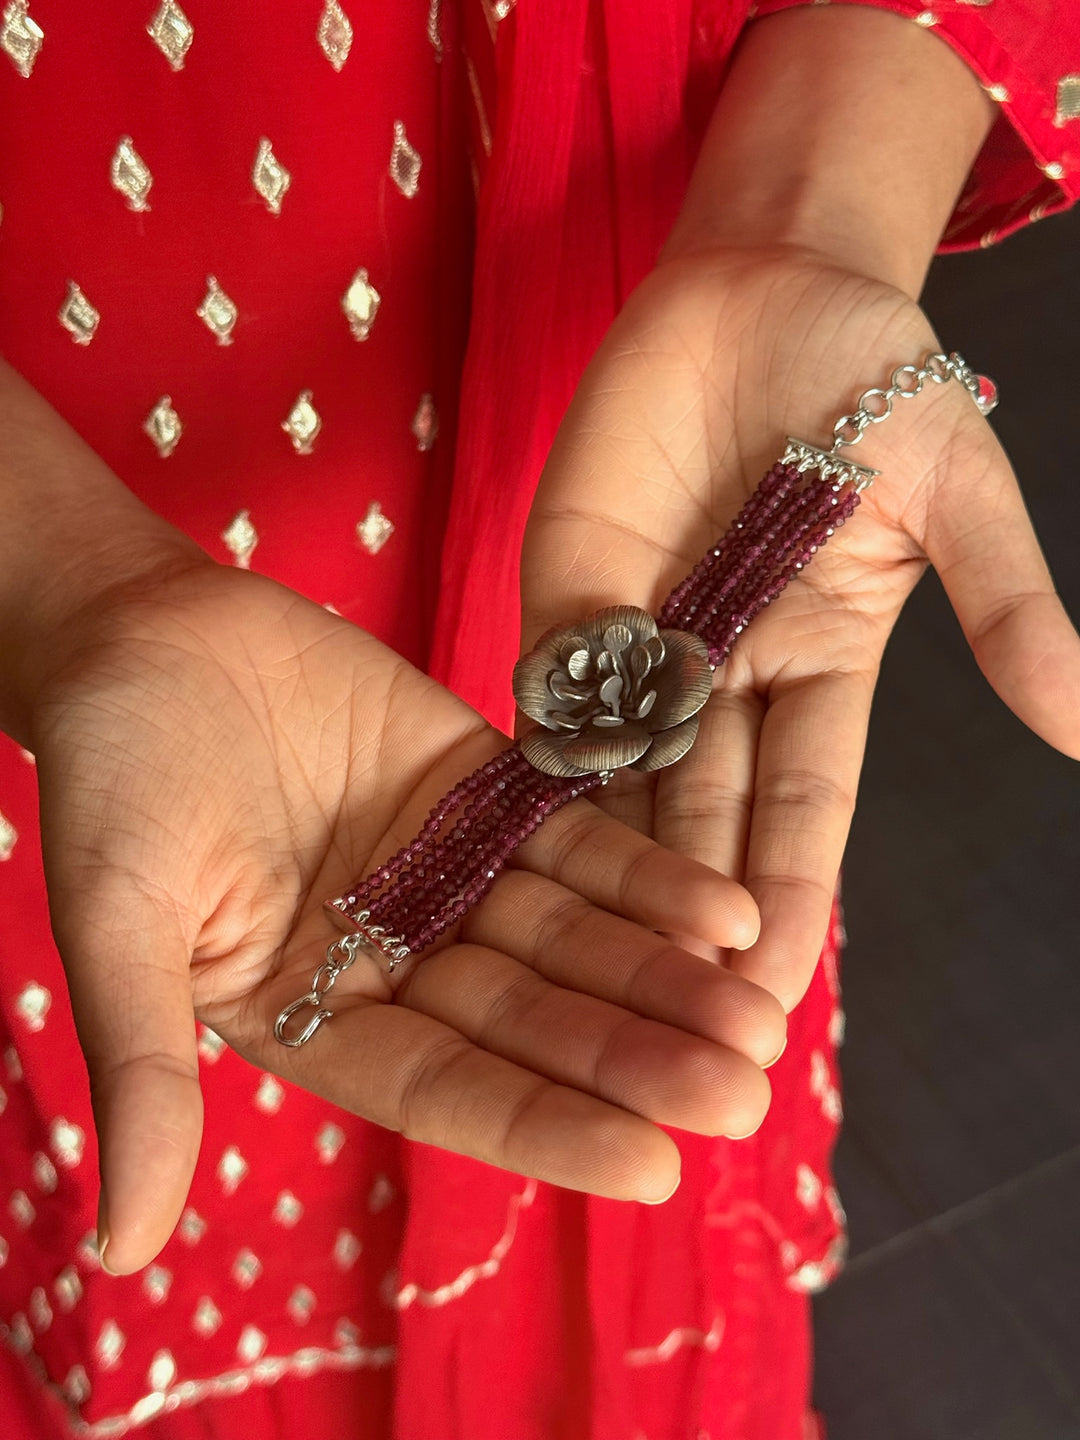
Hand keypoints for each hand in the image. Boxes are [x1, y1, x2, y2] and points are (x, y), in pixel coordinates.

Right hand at [30, 558, 778, 1273]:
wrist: (142, 631)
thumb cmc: (109, 776)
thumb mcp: (117, 921)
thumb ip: (141, 1068)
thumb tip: (121, 1253)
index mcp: (313, 1016)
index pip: (444, 1090)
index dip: (545, 1125)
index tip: (654, 1167)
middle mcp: (395, 960)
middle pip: (531, 1019)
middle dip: (635, 1055)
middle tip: (743, 1091)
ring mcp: (447, 874)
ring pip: (569, 937)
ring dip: (663, 974)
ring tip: (759, 1013)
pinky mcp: (481, 790)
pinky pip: (572, 837)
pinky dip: (644, 871)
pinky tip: (725, 910)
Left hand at [521, 245, 1079, 1008]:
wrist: (766, 281)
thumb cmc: (872, 376)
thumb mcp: (957, 489)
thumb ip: (1004, 605)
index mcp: (822, 664)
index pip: (804, 804)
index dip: (791, 893)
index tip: (775, 990)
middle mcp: (727, 676)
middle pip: (706, 815)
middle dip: (690, 916)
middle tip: (667, 1025)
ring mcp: (642, 639)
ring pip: (621, 775)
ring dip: (606, 870)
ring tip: (584, 969)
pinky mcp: (570, 592)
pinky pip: (550, 689)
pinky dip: (534, 760)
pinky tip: (508, 843)